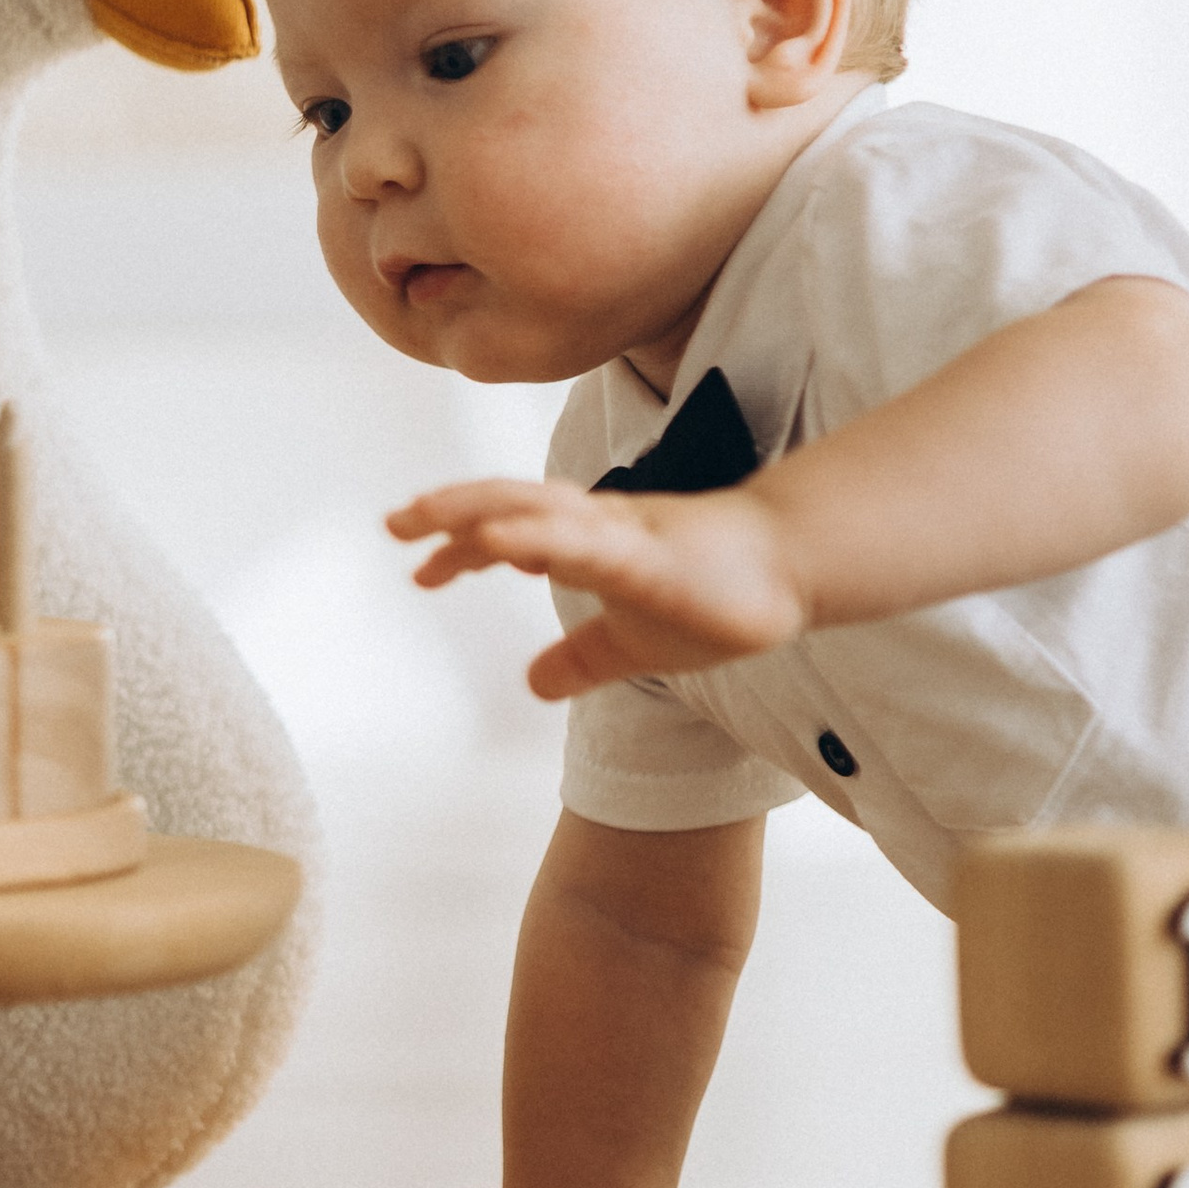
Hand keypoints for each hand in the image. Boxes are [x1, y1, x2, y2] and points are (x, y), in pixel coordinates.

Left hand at [386, 475, 806, 698]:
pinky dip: (533, 537)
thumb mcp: (633, 643)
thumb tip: (533, 683)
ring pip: (537, 509)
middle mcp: (597, 526)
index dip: (461, 546)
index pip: (510, 531)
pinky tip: (494, 541)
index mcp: (589, 540)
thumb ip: (582, 658)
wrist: (796, 568)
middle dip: (448, 510)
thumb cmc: (719, 596)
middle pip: (509, 504)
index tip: (419, 570)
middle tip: (392, 524)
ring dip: (477, 508)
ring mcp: (622, 535)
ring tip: (424, 513)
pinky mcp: (650, 556)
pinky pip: (583, 543)